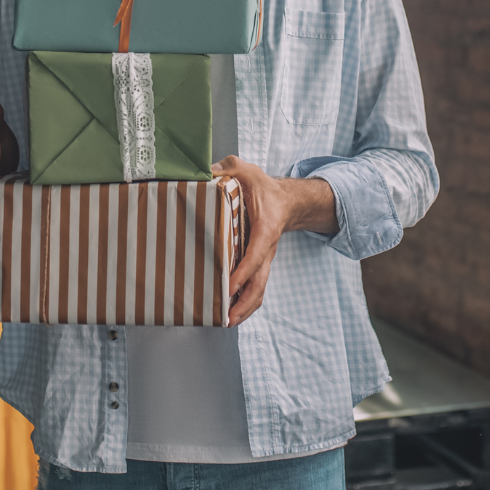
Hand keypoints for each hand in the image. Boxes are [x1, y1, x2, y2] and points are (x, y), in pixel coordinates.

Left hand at [215, 156, 336, 325]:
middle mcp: (267, 248)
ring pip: (258, 290)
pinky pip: (254, 287)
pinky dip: (244, 302)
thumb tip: (204, 173)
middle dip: (245, 303)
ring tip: (226, 322)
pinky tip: (228, 311)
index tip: (229, 286)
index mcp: (266, 227)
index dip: (243, 272)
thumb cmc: (263, 188)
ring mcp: (264, 259)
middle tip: (227, 318)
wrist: (285, 200)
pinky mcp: (257, 264)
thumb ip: (227, 168)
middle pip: (260, 283)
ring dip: (245, 308)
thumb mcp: (245, 170)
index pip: (256, 254)